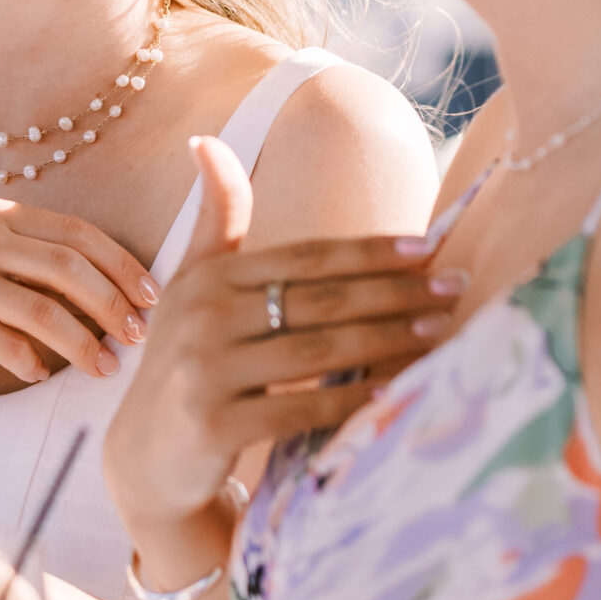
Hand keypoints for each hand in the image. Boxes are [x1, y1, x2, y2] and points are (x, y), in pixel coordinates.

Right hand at [0, 197, 159, 407]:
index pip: (75, 231)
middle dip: (114, 303)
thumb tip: (107, 296)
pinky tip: (39, 374)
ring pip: (46, 308)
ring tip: (104, 367)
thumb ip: (26, 268)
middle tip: (138, 335)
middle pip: (69, 265)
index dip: (121, 263)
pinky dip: (33, 364)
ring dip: (85, 343)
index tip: (152, 294)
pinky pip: (10, 345)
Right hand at [105, 136, 459, 543]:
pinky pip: (303, 408)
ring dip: (389, 339)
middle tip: (454, 287)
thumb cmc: (184, 361)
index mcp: (207, 279)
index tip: (428, 248)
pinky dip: (353, 400)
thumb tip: (206, 140)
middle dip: (395, 292)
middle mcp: (203, 318)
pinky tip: (396, 391)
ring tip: (441, 331)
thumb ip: (216, 220)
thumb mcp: (191, 287)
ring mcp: (206, 372)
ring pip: (320, 350)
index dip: (368, 251)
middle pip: (320, 300)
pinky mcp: (215, 425)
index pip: (304, 257)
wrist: (146, 459)